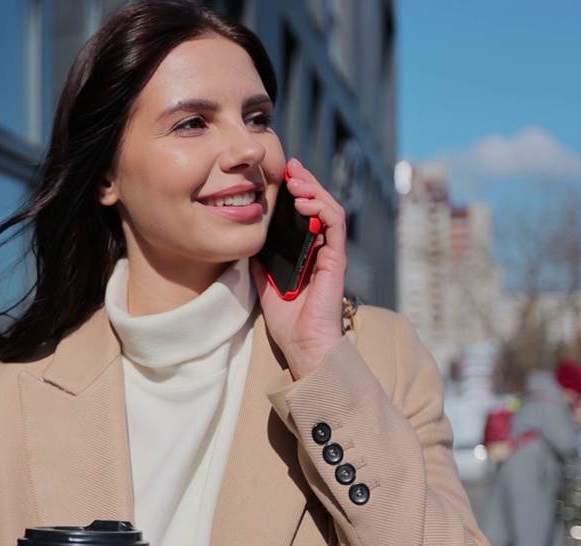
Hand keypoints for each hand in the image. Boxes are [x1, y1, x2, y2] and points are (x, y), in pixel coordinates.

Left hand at [253, 158, 347, 379]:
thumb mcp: (263, 280)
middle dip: (305, 182)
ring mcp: (330, 252)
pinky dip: (321, 209)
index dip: (294, 191)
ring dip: (313, 189)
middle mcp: (321, 248)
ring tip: (296, 179)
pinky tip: (304, 201)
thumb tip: (244, 236)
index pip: (304, 212)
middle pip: (318, 204)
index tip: (279, 174)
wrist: (302, 344)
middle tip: (289, 166)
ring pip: (329, 209)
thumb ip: (259, 258)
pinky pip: (334, 226)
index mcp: (306, 250)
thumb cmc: (286, 319)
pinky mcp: (336, 260)